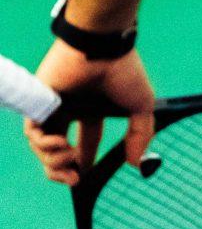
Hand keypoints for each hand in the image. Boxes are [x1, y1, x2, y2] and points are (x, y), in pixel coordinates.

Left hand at [22, 40, 154, 185]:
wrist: (102, 49)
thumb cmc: (124, 71)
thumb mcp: (141, 107)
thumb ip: (141, 135)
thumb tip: (137, 164)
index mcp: (93, 109)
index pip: (86, 140)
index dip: (84, 159)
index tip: (86, 176)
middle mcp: (71, 109)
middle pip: (59, 148)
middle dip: (63, 169)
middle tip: (72, 180)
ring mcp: (53, 107)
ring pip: (43, 145)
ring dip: (53, 160)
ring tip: (68, 161)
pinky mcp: (39, 104)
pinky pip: (32, 133)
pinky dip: (44, 145)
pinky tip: (60, 145)